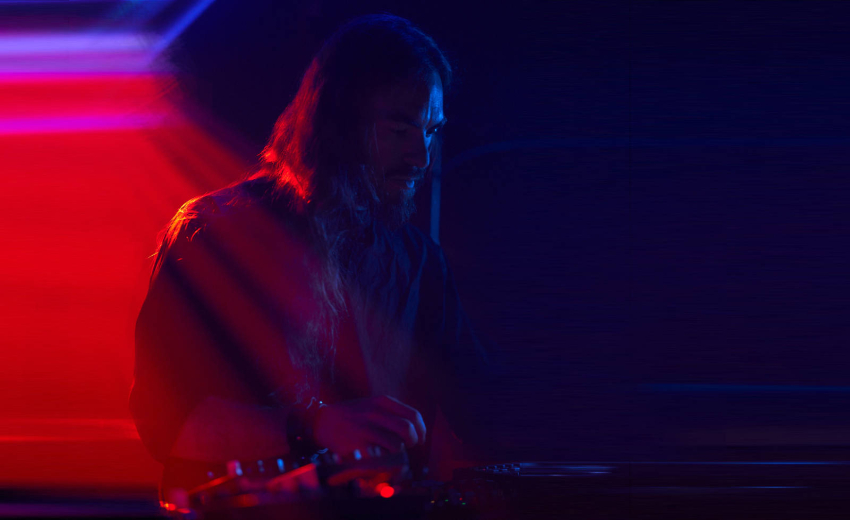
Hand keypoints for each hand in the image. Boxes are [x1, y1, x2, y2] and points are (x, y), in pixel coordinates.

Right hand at [312, 395, 426, 457]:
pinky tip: (380, 459)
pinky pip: (380, 457)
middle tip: (408, 447)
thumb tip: (415, 429)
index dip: (421, 430)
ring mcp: (365, 428)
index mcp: (382, 401)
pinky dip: (384, 462)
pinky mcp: (357, 443)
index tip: (420, 439)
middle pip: (408, 430)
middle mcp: (375, 412)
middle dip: (413, 442)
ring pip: (396, 445)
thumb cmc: (352, 415)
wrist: (322, 421)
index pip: (413, 415)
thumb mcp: (372, 405)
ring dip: (397, 453)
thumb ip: (392, 413)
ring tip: (390, 453)